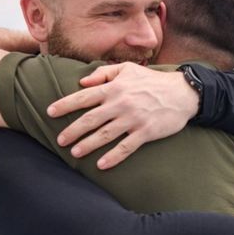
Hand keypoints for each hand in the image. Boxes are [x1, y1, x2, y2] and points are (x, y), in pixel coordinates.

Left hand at [46, 62, 198, 168]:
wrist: (183, 92)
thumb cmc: (153, 80)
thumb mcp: (128, 69)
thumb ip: (104, 73)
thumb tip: (82, 82)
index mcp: (114, 88)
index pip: (84, 97)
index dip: (65, 105)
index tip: (50, 112)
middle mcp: (121, 103)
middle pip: (90, 119)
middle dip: (72, 130)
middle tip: (60, 140)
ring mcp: (133, 119)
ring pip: (105, 135)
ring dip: (88, 145)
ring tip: (75, 153)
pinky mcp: (145, 132)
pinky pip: (126, 147)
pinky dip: (113, 157)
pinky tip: (101, 165)